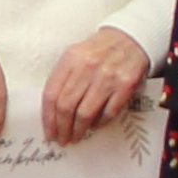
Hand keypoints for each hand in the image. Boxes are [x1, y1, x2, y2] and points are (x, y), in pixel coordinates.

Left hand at [39, 27, 150, 146]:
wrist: (130, 37)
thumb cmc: (98, 50)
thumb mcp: (75, 56)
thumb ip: (63, 78)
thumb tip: (52, 112)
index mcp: (70, 59)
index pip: (51, 94)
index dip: (47, 118)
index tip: (49, 133)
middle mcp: (87, 67)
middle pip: (66, 106)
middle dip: (62, 128)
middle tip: (62, 139)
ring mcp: (107, 76)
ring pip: (85, 113)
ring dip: (78, 130)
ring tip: (75, 137)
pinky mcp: (125, 85)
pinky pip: (108, 112)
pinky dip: (99, 123)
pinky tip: (95, 126)